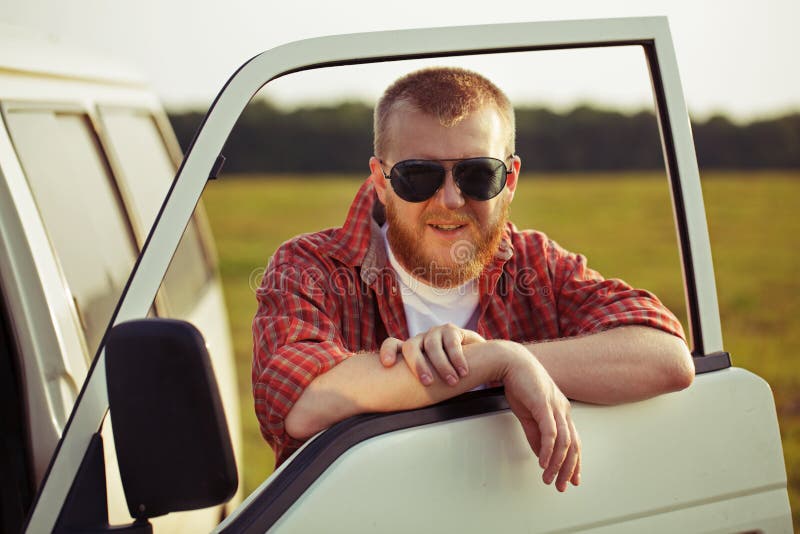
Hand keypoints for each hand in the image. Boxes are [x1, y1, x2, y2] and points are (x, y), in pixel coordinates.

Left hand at [379, 324, 484, 385]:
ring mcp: (434, 332)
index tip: (387, 364)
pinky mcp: (451, 330)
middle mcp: (419, 339)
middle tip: (428, 383)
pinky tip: (463, 371)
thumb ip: (414, 383)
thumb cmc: (445, 371)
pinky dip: (457, 359)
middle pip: (411, 347)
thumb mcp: (429, 375)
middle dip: (418, 365)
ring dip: (442, 366)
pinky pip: (451, 343)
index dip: (387, 351)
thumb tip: (399, 404)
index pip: (392, 344)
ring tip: (452, 382)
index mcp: (409, 349)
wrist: (474, 358)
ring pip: (432, 346)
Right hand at [498, 340, 580, 491]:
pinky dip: (549, 449)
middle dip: (568, 469)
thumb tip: (541, 454)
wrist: (510, 361)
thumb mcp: (528, 414)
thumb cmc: (520, 383)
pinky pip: (551, 432)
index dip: (574, 463)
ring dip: (557, 464)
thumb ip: (535, 435)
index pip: (574, 442)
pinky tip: (544, 461)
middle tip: (560, 485)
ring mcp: (555, 407)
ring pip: (564, 442)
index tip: (571, 479)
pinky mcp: (544, 404)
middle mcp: (563, 410)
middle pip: (573, 445)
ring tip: (548, 477)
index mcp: (561, 411)